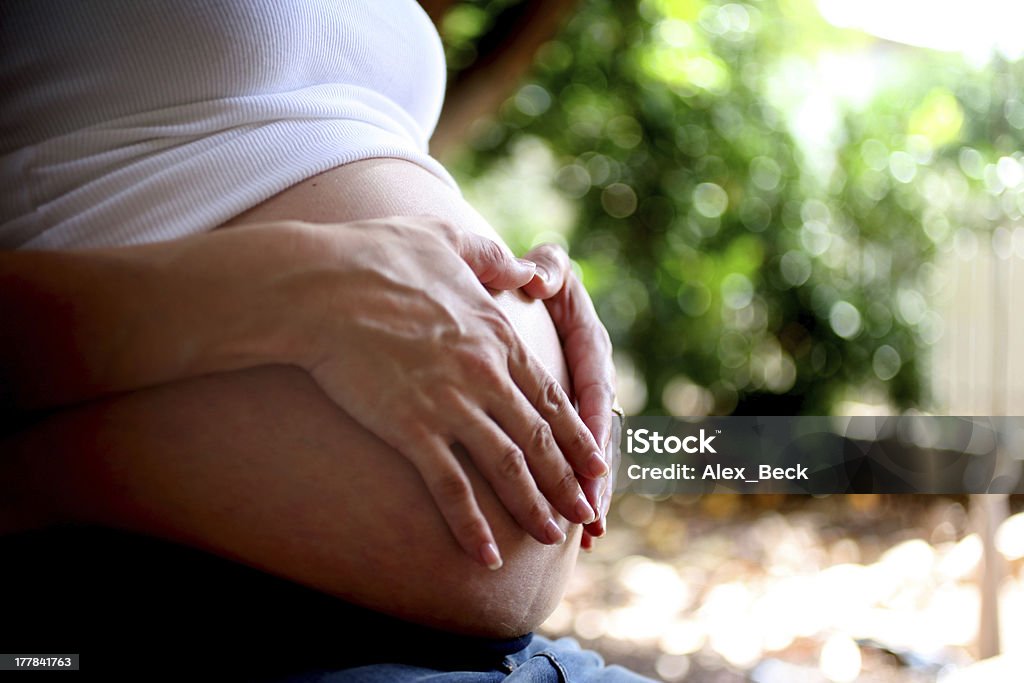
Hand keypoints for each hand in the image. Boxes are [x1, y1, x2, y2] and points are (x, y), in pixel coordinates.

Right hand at [279, 218, 606, 568]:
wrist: (318, 285)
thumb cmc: (375, 255)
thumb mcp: (446, 241)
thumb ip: (492, 257)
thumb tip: (526, 268)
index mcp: (497, 335)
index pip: (550, 395)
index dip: (576, 435)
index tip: (595, 464)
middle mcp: (484, 374)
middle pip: (538, 439)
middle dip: (566, 481)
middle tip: (586, 512)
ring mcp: (450, 404)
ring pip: (507, 467)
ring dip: (531, 507)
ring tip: (550, 537)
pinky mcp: (411, 428)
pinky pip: (449, 487)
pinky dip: (470, 523)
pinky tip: (485, 554)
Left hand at [521, 244, 616, 544]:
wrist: (521, 290)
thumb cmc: (530, 277)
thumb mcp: (542, 269)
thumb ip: (545, 270)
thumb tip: (537, 278)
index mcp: (589, 342)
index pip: (594, 386)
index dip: (593, 423)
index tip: (593, 458)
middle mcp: (590, 377)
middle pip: (598, 431)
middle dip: (595, 476)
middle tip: (591, 515)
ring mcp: (579, 401)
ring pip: (587, 452)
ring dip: (590, 492)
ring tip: (590, 536)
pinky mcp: (563, 418)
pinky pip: (570, 455)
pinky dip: (572, 487)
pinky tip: (574, 527)